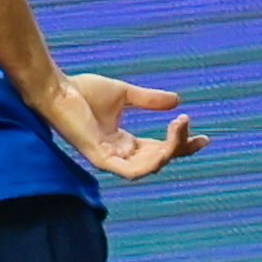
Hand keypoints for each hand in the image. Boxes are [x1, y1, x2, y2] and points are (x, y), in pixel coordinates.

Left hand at [42, 76, 208, 181]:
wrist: (57, 89)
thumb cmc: (83, 91)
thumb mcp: (124, 94)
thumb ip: (148, 100)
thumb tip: (176, 101)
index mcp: (122, 142)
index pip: (158, 151)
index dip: (180, 146)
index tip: (204, 138)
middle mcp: (118, 154)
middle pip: (158, 160)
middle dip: (179, 147)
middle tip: (191, 128)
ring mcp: (109, 159)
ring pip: (149, 167)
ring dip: (169, 152)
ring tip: (179, 128)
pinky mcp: (100, 159)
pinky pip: (131, 171)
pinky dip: (151, 162)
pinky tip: (164, 145)